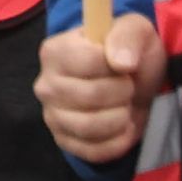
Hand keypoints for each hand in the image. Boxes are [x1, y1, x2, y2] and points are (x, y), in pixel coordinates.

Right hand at [37, 13, 166, 163]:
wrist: (136, 85)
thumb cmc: (129, 54)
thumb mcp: (136, 30)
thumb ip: (127, 36)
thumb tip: (121, 62)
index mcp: (54, 51)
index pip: (87, 61)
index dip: (115, 65)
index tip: (123, 63)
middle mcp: (45, 84)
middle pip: (90, 95)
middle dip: (123, 92)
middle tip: (128, 86)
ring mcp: (52, 115)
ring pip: (90, 126)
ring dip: (121, 117)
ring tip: (125, 106)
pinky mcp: (64, 141)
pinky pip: (93, 151)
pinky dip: (118, 141)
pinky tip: (123, 126)